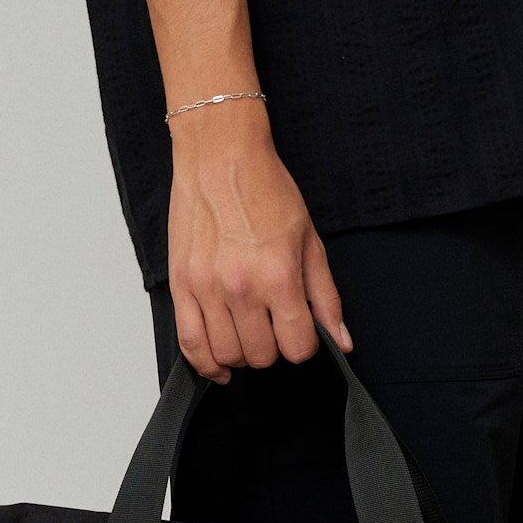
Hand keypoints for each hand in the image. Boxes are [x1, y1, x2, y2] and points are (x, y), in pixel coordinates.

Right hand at [166, 101, 350, 381]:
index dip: (304, 345)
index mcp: (279, 276)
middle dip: (274, 348)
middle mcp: (241, 287)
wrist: (220, 158)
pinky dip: (205, 363)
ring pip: (226, 354)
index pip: (297, 347)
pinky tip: (219, 364)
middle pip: (262, 356)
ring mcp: (206, 288)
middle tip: (275, 326)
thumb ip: (325, 297)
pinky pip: (189, 343)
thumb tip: (342, 340)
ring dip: (242, 355)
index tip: (301, 331)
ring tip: (249, 334)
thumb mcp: (310, 241)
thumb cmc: (266, 191)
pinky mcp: (180, 285)